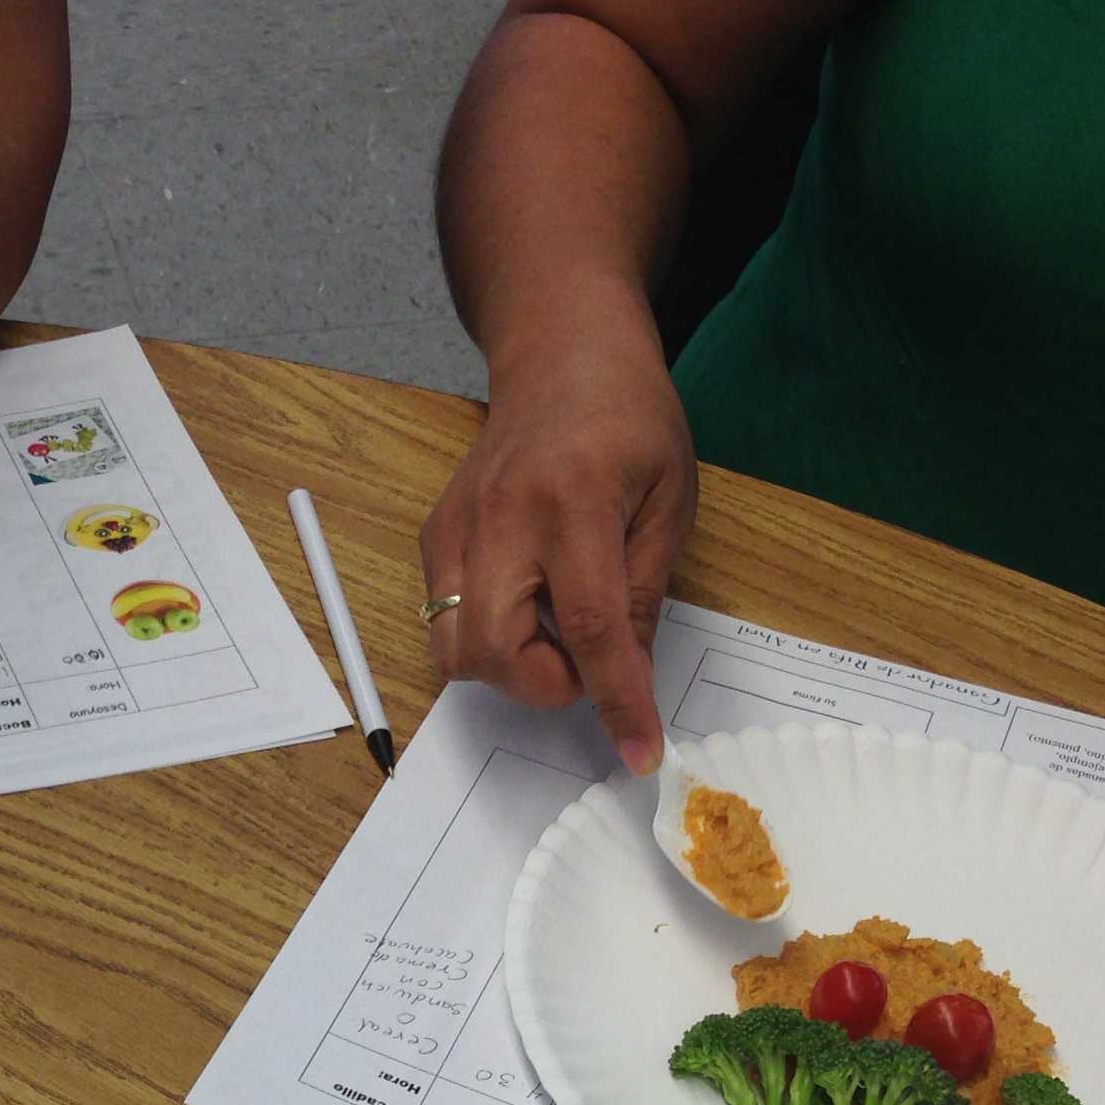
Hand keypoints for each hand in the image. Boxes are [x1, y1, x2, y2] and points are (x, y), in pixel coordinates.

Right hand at [418, 298, 696, 772]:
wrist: (561, 353)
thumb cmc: (628, 417)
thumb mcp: (669, 500)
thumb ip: (644, 593)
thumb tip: (629, 678)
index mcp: (575, 503)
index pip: (591, 628)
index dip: (616, 701)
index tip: (639, 751)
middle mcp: (503, 518)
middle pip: (495, 651)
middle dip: (543, 683)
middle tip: (585, 655)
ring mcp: (457, 527)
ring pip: (455, 649)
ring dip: (510, 664)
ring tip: (552, 624)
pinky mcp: (435, 535)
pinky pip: (444, 620)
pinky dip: (487, 633)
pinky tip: (526, 597)